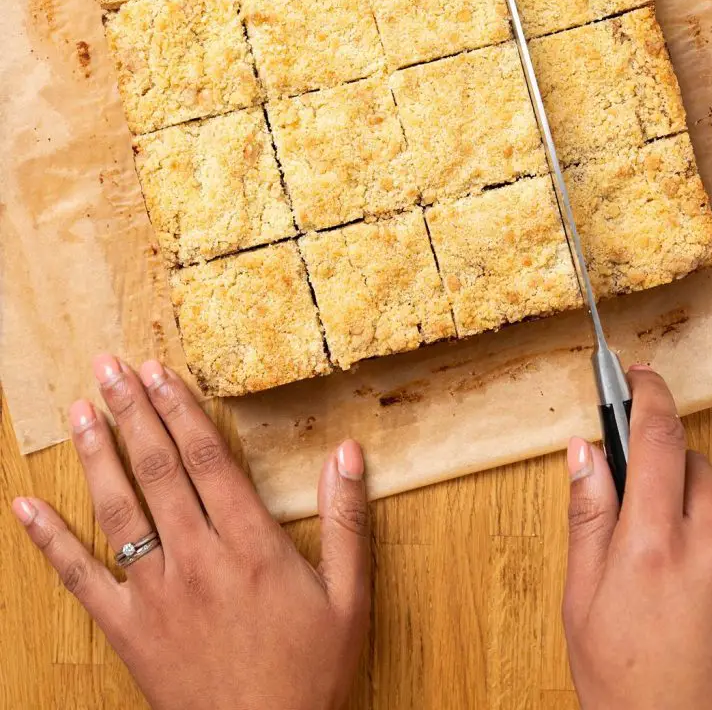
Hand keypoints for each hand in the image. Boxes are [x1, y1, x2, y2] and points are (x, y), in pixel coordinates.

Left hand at [12, 355, 369, 709]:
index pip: (208, 458)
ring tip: (78, 410)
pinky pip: (80, 579)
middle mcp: (196, 557)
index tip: (159, 372)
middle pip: (158, 468)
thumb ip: (347, 520)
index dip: (180, 409)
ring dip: (95, 454)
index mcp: (250, 545)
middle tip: (107, 367)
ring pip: (119, 509)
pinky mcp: (127, 628)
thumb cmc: (310, 674)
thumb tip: (346, 451)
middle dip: (131, 411)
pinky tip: (23, 508)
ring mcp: (155, 593)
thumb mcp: (349, 599)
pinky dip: (48, 541)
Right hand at [563, 366, 711, 709]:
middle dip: (670, 480)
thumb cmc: (627, 687)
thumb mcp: (583, 601)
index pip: (658, 439)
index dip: (649, 396)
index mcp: (652, 545)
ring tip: (683, 588)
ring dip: (703, 529)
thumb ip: (588, 516)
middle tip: (649, 527)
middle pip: (696, 470)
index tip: (642, 378)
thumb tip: (587, 452)